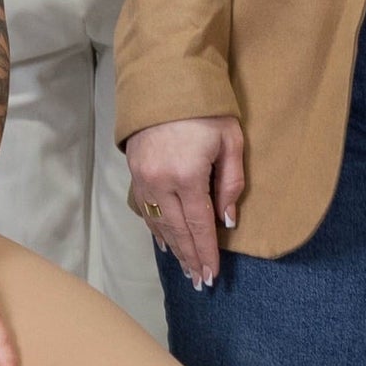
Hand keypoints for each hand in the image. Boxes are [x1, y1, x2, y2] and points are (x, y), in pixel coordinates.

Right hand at [125, 115, 246, 288]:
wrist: (164, 83)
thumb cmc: (205, 110)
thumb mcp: (230, 141)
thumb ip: (231, 183)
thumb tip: (226, 221)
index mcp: (187, 175)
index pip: (199, 225)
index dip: (207, 252)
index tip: (213, 275)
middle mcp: (161, 183)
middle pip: (178, 231)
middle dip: (190, 258)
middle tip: (200, 282)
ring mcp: (143, 179)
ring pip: (159, 224)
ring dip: (174, 249)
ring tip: (186, 269)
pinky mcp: (134, 173)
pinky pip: (145, 210)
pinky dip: (156, 229)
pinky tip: (164, 243)